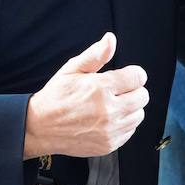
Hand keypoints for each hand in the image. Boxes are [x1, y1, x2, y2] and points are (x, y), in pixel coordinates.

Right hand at [23, 32, 148, 158]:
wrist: (41, 128)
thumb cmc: (56, 97)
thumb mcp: (72, 69)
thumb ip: (95, 54)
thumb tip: (111, 39)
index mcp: (100, 88)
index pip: (138, 77)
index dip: (133, 74)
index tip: (125, 76)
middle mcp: (108, 111)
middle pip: (142, 96)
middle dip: (133, 90)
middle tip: (117, 90)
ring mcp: (109, 130)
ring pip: (139, 114)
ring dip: (130, 108)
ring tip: (112, 105)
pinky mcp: (109, 145)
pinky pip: (130, 131)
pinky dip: (123, 124)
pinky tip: (108, 119)